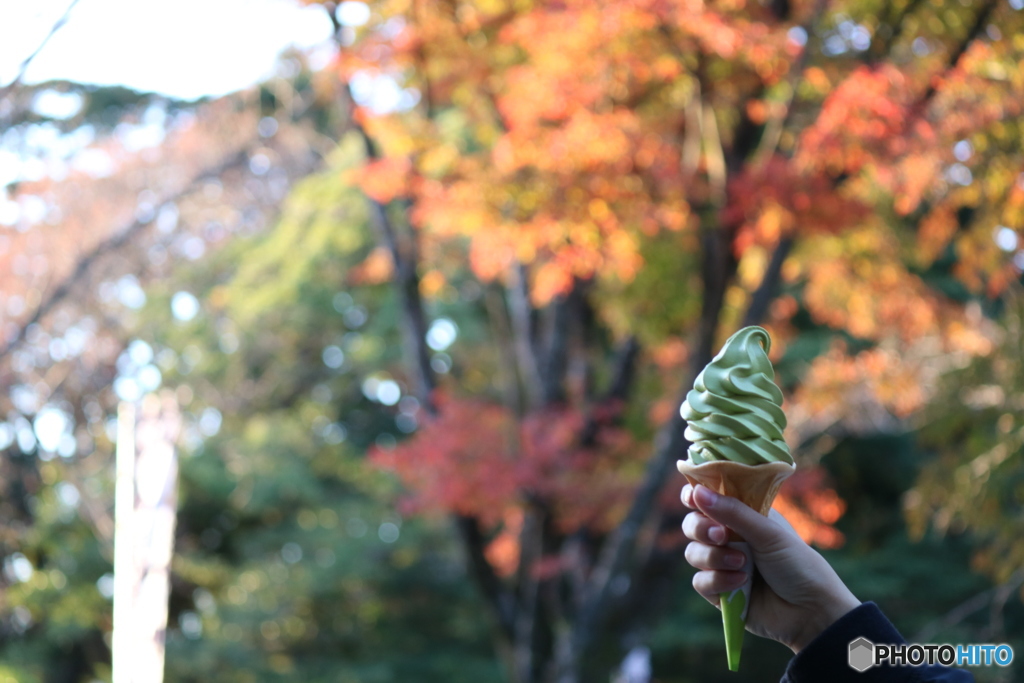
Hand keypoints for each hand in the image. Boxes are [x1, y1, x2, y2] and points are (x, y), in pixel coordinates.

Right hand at [681, 483, 860, 652]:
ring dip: (714, 557)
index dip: (696, 496)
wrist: (811, 612)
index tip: (692, 498)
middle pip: (693, 525)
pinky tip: (742, 583)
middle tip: (720, 535)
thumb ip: (733, 513)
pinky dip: (718, 581)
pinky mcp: (719, 593)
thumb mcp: (768, 533)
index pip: (710, 499)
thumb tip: (698, 491)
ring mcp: (723, 565)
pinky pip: (700, 581)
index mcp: (744, 516)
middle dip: (701, 528)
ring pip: (693, 553)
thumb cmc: (798, 565)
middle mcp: (730, 538)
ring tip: (742, 564)